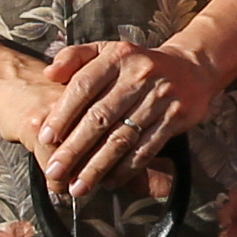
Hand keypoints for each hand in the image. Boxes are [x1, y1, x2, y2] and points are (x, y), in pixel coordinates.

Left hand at [36, 37, 213, 196]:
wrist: (190, 67)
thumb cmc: (137, 64)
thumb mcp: (106, 50)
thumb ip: (74, 57)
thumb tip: (49, 74)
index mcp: (117, 56)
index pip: (83, 86)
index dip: (62, 114)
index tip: (45, 138)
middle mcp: (139, 76)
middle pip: (100, 117)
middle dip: (74, 148)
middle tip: (55, 171)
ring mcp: (159, 98)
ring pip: (122, 137)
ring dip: (98, 166)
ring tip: (78, 186)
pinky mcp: (175, 117)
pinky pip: (147, 148)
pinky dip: (126, 169)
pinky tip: (109, 181)